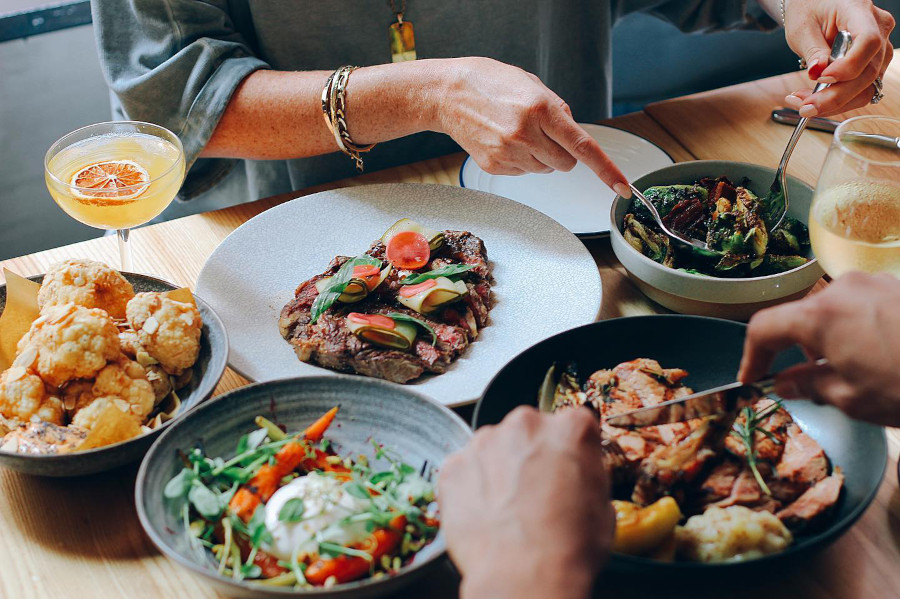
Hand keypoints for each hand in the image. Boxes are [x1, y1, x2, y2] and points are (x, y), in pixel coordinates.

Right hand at [432, 57, 630, 196]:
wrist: (448, 94)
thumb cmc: (490, 83)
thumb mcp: (532, 85)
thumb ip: (558, 111)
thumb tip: (574, 138)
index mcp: (541, 109)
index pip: (582, 146)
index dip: (606, 169)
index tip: (622, 186)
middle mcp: (526, 134)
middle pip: (566, 164)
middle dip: (563, 153)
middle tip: (544, 134)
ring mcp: (509, 153)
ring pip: (545, 170)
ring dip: (540, 156)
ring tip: (517, 132)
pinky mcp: (495, 165)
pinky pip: (524, 172)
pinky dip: (521, 160)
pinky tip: (504, 141)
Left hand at [437, 406, 613, 598]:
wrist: (524, 576)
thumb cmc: (567, 548)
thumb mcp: (603, 507)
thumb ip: (586, 474)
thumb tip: (578, 477)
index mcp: (569, 429)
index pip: (572, 426)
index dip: (570, 451)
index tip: (566, 467)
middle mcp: (525, 425)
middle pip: (528, 431)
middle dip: (531, 455)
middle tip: (535, 491)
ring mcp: (485, 443)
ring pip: (493, 447)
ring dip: (499, 468)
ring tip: (508, 508)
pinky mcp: (454, 466)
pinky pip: (463, 470)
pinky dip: (471, 486)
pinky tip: (486, 513)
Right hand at [739, 272, 899, 425]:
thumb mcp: (850, 399)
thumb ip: (807, 385)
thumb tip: (785, 383)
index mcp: (820, 315)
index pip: (763, 328)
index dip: (751, 356)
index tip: (753, 380)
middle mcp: (843, 289)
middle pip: (799, 316)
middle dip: (795, 348)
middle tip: (805, 382)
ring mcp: (875, 284)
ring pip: (833, 310)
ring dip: (828, 339)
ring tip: (848, 371)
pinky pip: (863, 306)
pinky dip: (856, 330)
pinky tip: (877, 357)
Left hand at [782, 0, 893, 116]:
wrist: (815, 6)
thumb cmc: (809, 9)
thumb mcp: (802, 27)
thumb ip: (813, 49)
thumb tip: (818, 72)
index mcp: (859, 11)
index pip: (868, 41)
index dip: (848, 66)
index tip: (822, 78)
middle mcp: (878, 29)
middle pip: (868, 71)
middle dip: (834, 96)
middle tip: (804, 106)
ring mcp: (878, 49)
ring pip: (866, 87)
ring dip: (834, 103)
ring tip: (803, 104)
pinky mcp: (872, 64)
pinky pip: (861, 90)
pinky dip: (837, 101)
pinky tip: (814, 101)